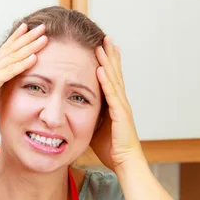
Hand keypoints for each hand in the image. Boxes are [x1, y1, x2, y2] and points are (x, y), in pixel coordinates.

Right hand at [0, 23, 47, 126]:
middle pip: (12, 48)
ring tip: (44, 37)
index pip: (5, 51)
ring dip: (30, 46)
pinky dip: (23, 63)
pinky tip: (35, 57)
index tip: (27, 28)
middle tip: (42, 26)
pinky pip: (10, 71)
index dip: (16, 39)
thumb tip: (0, 104)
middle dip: (28, 37)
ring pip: (14, 56)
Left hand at [90, 36, 142, 169]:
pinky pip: (111, 94)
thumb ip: (88, 115)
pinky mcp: (120, 114)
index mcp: (115, 104)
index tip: (101, 47)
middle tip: (105, 37)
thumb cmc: (110, 148)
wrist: (125, 162)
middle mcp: (120, 102)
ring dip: (107, 61)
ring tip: (102, 45)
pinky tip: (100, 69)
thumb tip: (74, 109)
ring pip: (113, 79)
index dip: (107, 62)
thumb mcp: (95, 127)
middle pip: (114, 73)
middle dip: (109, 55)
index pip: (111, 78)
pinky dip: (105, 80)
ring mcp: (122, 107)